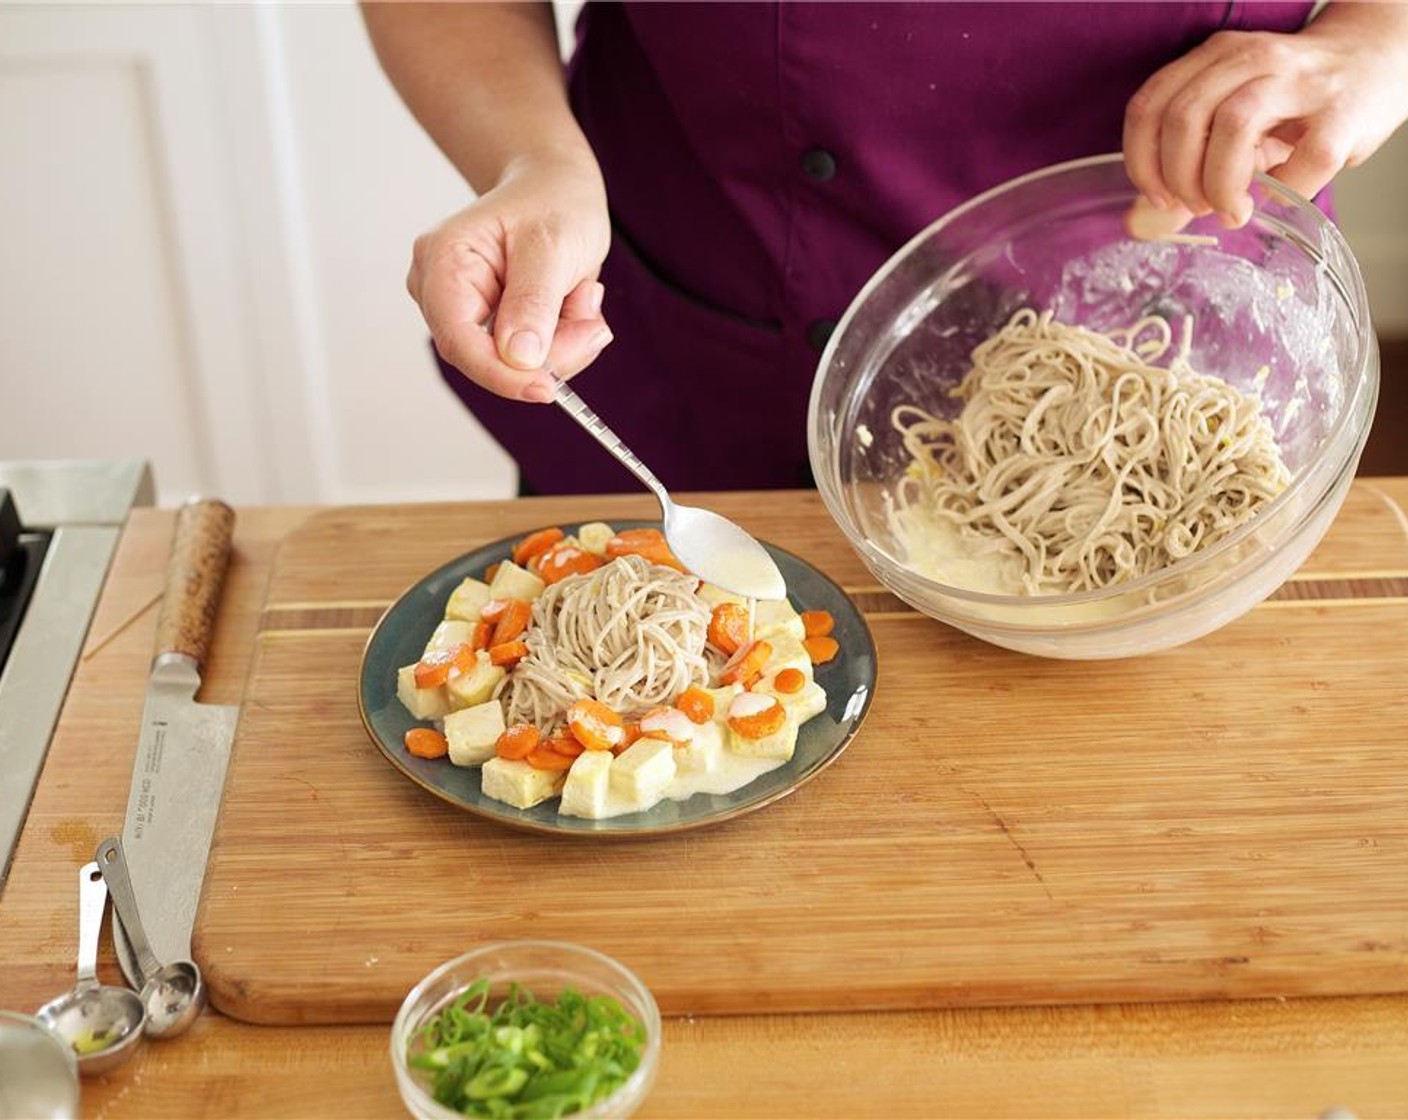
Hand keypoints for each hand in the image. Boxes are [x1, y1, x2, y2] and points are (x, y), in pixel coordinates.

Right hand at [406, 155, 612, 402]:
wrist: (558, 188)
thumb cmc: (552, 201)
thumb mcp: (552, 244)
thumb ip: (533, 301)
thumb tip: (518, 358)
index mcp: (444, 261)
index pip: (458, 340)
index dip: (500, 374)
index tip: (548, 389)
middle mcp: (442, 289)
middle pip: (486, 358)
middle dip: (549, 351)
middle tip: (592, 323)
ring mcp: (465, 310)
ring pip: (513, 363)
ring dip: (563, 342)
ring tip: (584, 294)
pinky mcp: (492, 325)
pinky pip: (529, 358)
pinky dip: (562, 340)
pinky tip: (574, 301)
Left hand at [1123, 4, 1407, 228]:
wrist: (1379, 58)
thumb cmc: (1296, 98)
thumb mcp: (1234, 113)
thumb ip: (1189, 159)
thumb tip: (1143, 221)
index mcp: (1218, 57)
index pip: (1151, 105)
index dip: (1142, 160)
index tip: (1157, 195)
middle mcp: (1254, 59)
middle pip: (1184, 118)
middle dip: (1178, 177)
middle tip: (1196, 205)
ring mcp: (1300, 83)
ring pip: (1232, 127)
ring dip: (1219, 184)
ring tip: (1229, 208)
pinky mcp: (1341, 116)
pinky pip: (1298, 165)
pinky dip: (1279, 194)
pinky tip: (1277, 197)